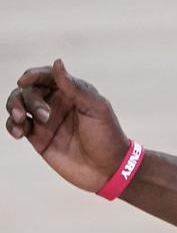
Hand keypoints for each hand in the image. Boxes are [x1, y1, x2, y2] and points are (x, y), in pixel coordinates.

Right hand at [7, 59, 129, 192]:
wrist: (109, 170)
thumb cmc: (107, 137)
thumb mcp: (95, 109)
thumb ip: (75, 87)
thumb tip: (57, 62)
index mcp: (71, 92)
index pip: (46, 76)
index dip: (33, 75)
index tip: (24, 80)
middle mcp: (56, 103)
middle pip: (29, 90)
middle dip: (30, 98)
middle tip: (44, 116)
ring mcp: (44, 120)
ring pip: (18, 104)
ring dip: (13, 107)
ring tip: (20, 119)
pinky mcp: (37, 137)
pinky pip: (16, 125)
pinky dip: (11, 125)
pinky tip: (17, 131)